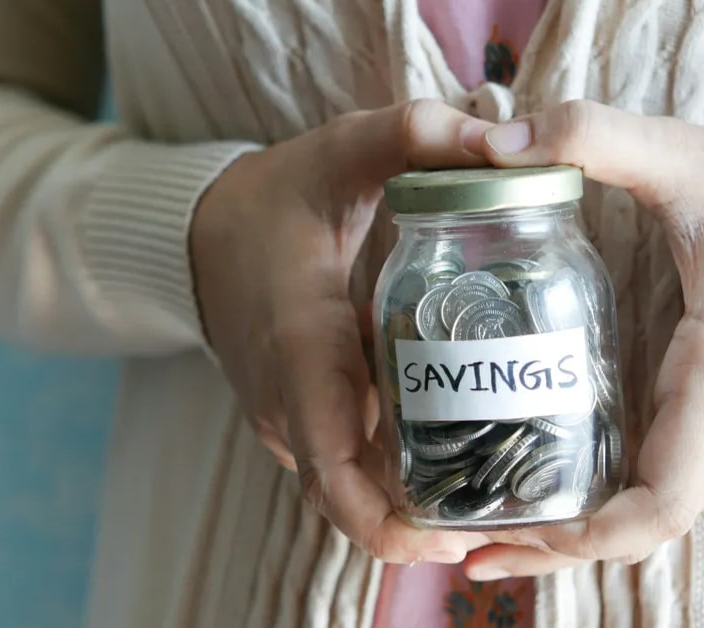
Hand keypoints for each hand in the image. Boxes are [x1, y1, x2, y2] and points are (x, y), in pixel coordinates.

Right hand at [191, 100, 492, 563]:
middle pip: (352, 500)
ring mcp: (286, 419)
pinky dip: (393, 473)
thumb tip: (502, 141)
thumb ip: (413, 135)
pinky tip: (456, 451)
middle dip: (423, 525)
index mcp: (301, 351)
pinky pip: (345, 464)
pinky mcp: (294, 419)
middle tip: (505, 516)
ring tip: (497, 489)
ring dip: (413, 502)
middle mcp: (287, 404)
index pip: (335, 473)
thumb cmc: (273, 199)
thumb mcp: (340, 152)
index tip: (455, 538)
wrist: (198, 233)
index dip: (389, 525)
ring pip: (350, 487)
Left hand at [462, 100, 703, 578]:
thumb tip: (493, 142)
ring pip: (665, 512)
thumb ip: (592, 137)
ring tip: (494, 529)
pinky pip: (680, 489)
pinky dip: (620, 506)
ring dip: (586, 530)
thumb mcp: (680, 153)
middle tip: (469, 545)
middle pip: (651, 519)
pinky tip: (557, 499)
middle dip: (563, 541)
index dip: (591, 533)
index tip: (518, 534)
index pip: (665, 492)